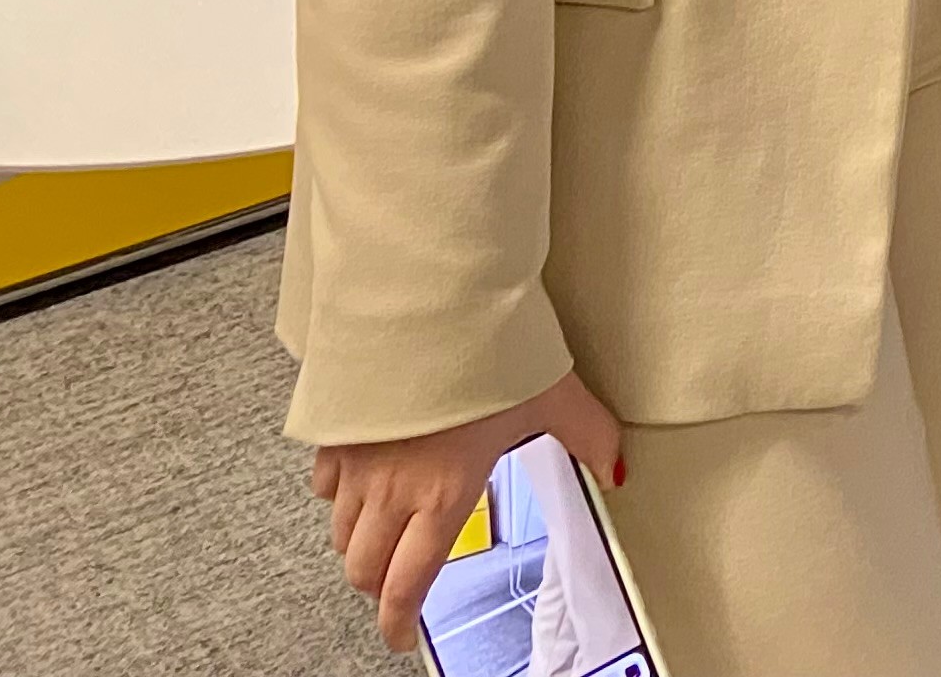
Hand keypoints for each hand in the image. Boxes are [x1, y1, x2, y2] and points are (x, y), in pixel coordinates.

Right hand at [311, 367, 622, 651]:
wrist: (428, 305)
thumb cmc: (486, 351)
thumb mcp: (553, 395)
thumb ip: (587, 436)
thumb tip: (615, 468)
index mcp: (443, 494)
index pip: (407, 584)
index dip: (398, 622)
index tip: (400, 636)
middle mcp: (392, 490)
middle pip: (362, 568)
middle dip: (376, 587)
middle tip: (395, 588)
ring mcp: (357, 462)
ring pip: (339, 531)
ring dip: (358, 545)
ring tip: (383, 538)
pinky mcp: (336, 431)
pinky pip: (325, 484)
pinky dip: (337, 496)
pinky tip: (357, 485)